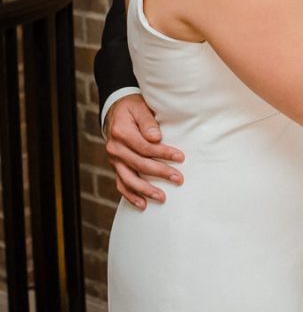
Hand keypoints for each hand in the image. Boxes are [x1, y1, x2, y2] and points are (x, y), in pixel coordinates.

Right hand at [104, 94, 183, 209]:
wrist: (116, 112)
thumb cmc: (133, 108)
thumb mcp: (140, 107)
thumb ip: (148, 121)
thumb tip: (156, 137)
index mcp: (121, 132)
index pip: (144, 146)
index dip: (163, 153)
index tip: (180, 157)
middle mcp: (115, 147)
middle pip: (139, 164)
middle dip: (160, 172)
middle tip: (179, 179)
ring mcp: (114, 160)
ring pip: (129, 178)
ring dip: (145, 190)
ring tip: (162, 197)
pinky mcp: (116, 167)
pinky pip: (121, 184)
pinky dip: (130, 195)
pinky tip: (143, 204)